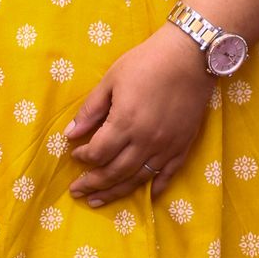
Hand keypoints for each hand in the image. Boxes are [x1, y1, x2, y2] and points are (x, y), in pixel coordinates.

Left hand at [66, 25, 214, 204]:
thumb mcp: (111, 79)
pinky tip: (145, 196)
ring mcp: (166, 147)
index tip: (75, 155)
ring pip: (137, 179)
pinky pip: (167, 175)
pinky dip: (155, 188)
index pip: (98, 153)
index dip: (83, 157)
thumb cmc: (145, 62)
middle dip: (93, 184)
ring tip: (98, 200)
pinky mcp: (183, 147)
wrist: (188, 57)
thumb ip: (91, 109)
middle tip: (78, 191)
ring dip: (116, 192)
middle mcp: (145, 141)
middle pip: (115, 172)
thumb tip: (70, 134)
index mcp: (125, 123)